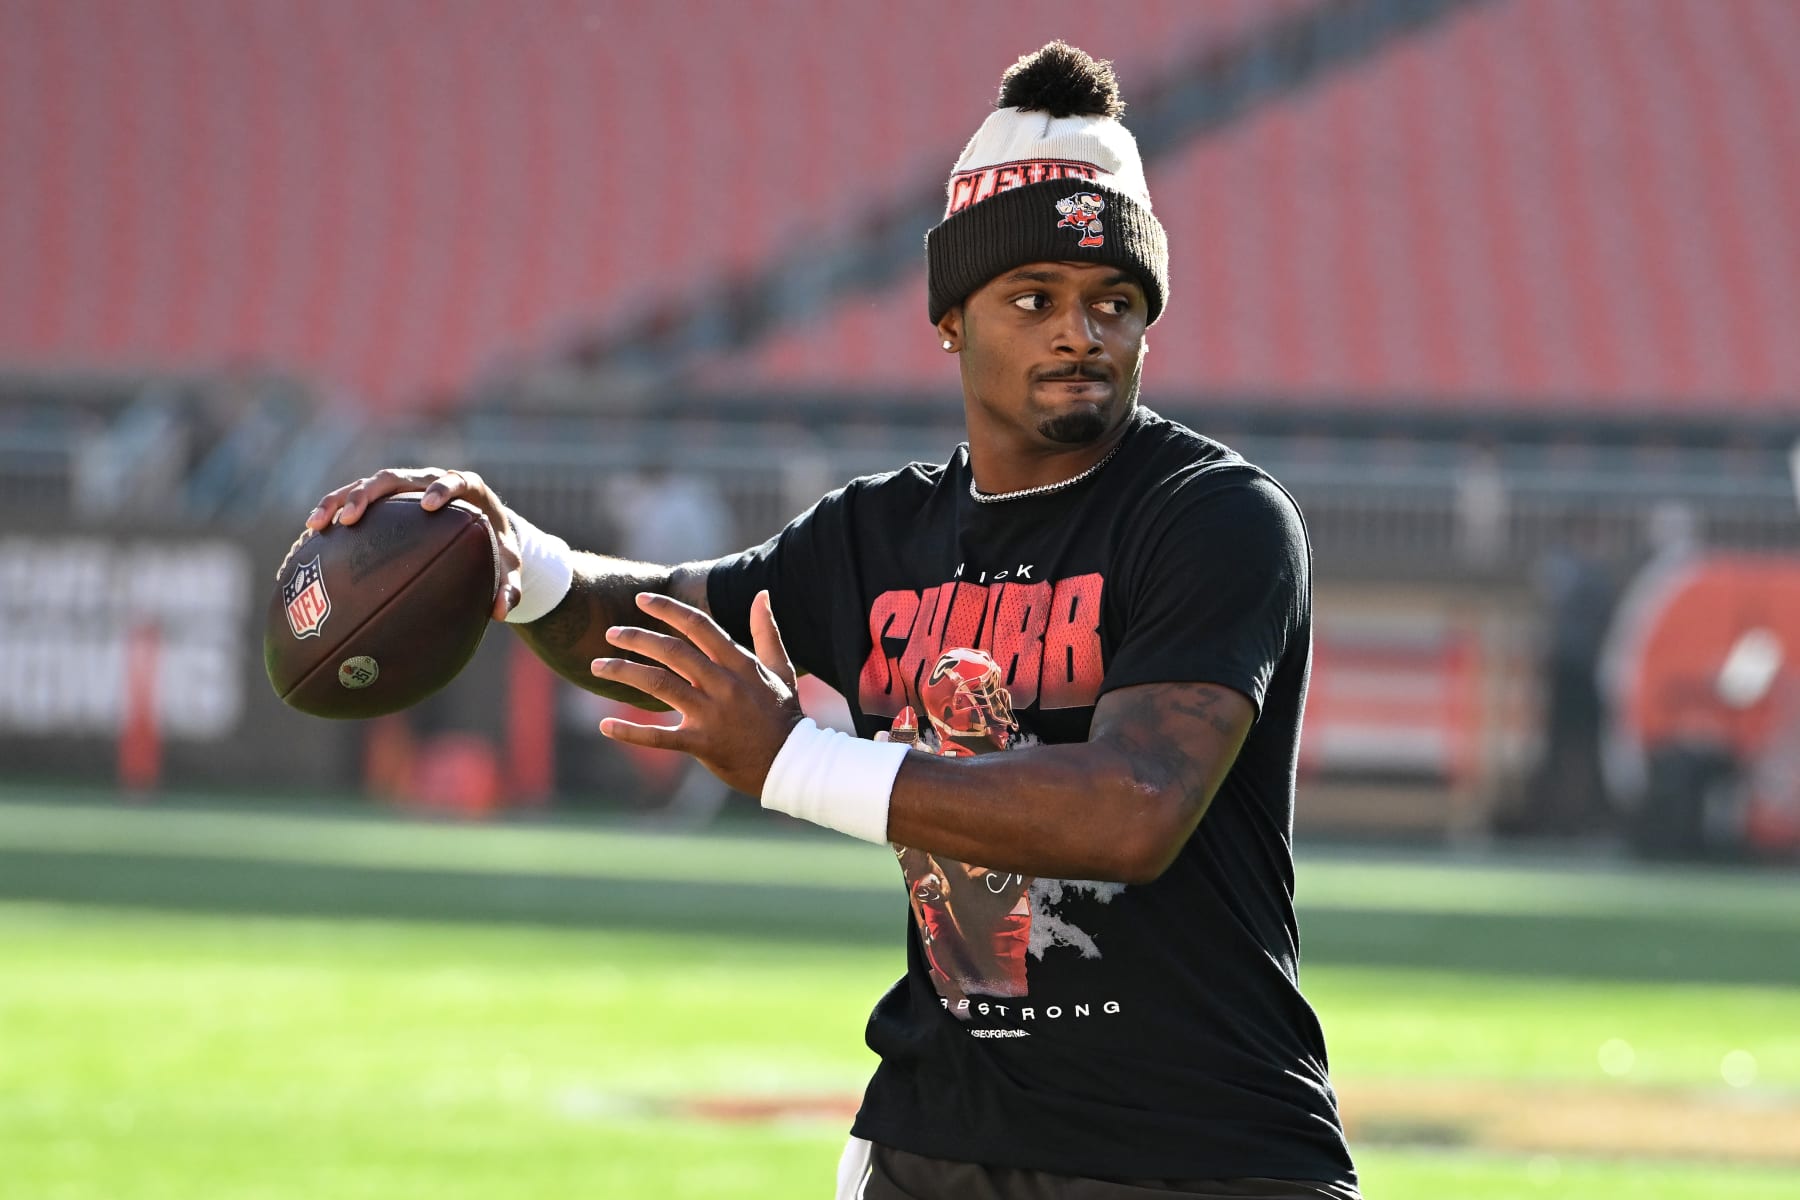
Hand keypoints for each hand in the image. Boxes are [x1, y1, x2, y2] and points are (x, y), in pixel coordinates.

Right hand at [305, 467, 522, 619]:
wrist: (484, 530)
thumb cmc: (497, 546)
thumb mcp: (508, 564)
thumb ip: (509, 586)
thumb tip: (500, 613)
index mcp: (467, 488)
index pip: (454, 480)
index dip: (441, 488)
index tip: (429, 505)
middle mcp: (430, 481)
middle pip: (397, 477)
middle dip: (371, 493)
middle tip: (353, 516)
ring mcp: (406, 487)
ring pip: (368, 485)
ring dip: (340, 500)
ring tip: (317, 523)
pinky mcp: (388, 500)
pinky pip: (356, 500)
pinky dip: (334, 512)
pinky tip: (312, 535)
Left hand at [593, 590, 803, 795]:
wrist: (792, 762)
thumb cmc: (783, 713)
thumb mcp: (781, 668)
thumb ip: (767, 631)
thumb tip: (761, 594)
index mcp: (739, 664)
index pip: (698, 626)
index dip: (668, 610)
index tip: (641, 600)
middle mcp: (722, 684)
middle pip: (672, 652)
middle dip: (637, 638)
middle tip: (611, 633)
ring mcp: (711, 714)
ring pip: (659, 685)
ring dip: (624, 672)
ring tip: (598, 666)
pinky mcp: (701, 744)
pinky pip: (660, 737)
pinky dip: (631, 732)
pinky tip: (605, 726)